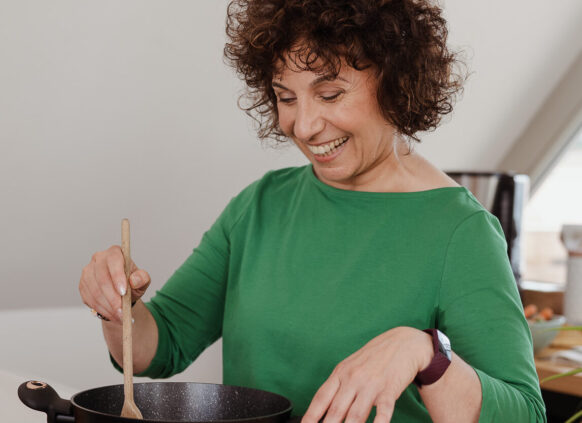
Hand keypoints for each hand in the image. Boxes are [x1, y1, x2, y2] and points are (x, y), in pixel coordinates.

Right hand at [79, 245, 150, 323]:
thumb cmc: (132, 282)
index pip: (113, 261)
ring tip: (119, 316)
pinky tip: (111, 315)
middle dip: (113, 298)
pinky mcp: (82, 284)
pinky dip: (101, 309)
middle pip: (102, 279)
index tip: (123, 293)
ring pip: (95, 291)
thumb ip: (142, 278)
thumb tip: (134, 280)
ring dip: (107, 306)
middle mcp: (99, 259)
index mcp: (114, 253)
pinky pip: (89, 299)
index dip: (117, 277)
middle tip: (122, 312)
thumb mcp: (143, 280)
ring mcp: (88, 272)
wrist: (121, 292)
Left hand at [302, 327, 432, 422]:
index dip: (311, 415)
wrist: (402, 342)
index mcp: (340, 373)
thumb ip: (339, 387)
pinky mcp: (389, 389)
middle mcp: (353, 378)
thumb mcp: (351, 367)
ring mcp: (371, 384)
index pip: (321, 398)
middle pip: (336, 410)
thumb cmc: (374, 358)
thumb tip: (326, 410)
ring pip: (356, 415)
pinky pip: (383, 411)